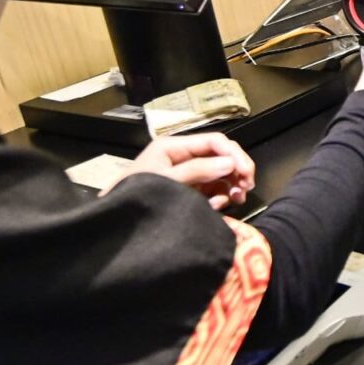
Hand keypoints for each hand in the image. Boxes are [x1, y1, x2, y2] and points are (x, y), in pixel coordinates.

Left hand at [119, 132, 255, 210]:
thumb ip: (197, 170)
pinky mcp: (190, 190)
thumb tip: (229, 163)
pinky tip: (219, 206)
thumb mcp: (166, 181)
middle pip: (221, 155)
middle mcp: (182, 157)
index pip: (214, 141)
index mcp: (174, 147)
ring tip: (236, 199)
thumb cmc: (136, 196)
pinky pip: (214, 188)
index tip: (246, 173)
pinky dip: (222, 196)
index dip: (234, 154)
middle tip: (246, 187)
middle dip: (237, 169)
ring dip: (232, 184)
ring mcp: (187, 174)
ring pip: (221, 172)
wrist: (117, 223)